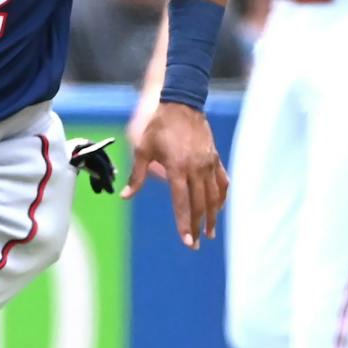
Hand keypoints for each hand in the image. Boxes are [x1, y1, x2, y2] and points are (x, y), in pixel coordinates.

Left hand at [121, 102, 229, 249]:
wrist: (182, 104)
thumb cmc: (159, 126)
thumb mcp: (143, 150)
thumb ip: (136, 176)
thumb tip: (125, 197)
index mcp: (177, 168)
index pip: (182, 203)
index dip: (185, 223)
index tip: (187, 240)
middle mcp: (196, 169)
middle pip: (199, 204)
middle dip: (198, 226)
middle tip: (196, 244)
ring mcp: (208, 164)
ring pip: (213, 196)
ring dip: (212, 216)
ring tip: (210, 232)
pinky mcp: (215, 158)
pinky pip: (222, 182)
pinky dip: (222, 197)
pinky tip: (219, 208)